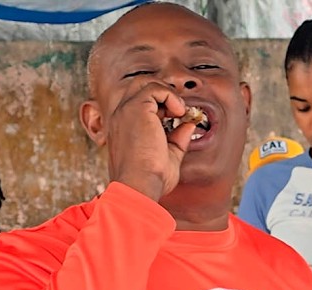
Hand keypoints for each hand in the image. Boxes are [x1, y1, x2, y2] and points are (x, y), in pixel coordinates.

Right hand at [106, 82, 198, 200]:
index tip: (179, 119)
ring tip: (180, 113)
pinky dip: (172, 96)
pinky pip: (155, 88)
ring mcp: (125, 110)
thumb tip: (190, 124)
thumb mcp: (169, 155)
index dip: (163, 106)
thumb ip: (178, 138)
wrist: (140, 185)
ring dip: (168, 94)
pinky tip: (179, 113)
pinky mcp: (136, 108)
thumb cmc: (151, 178)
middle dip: (164, 94)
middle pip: (140, 86)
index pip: (141, 103)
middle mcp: (121, 115)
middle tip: (179, 113)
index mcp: (124, 126)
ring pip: (146, 83)